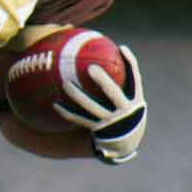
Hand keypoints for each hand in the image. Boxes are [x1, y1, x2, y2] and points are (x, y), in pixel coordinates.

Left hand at [52, 44, 145, 164]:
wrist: (126, 143)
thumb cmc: (125, 112)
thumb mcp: (130, 97)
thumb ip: (124, 77)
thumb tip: (114, 49)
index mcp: (135, 100)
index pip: (135, 78)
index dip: (130, 63)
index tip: (121, 47)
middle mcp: (124, 111)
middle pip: (113, 93)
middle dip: (102, 80)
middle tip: (90, 67)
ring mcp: (110, 121)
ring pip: (91, 107)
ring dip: (77, 95)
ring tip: (64, 83)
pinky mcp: (97, 130)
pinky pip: (79, 119)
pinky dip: (66, 111)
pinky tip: (55, 104)